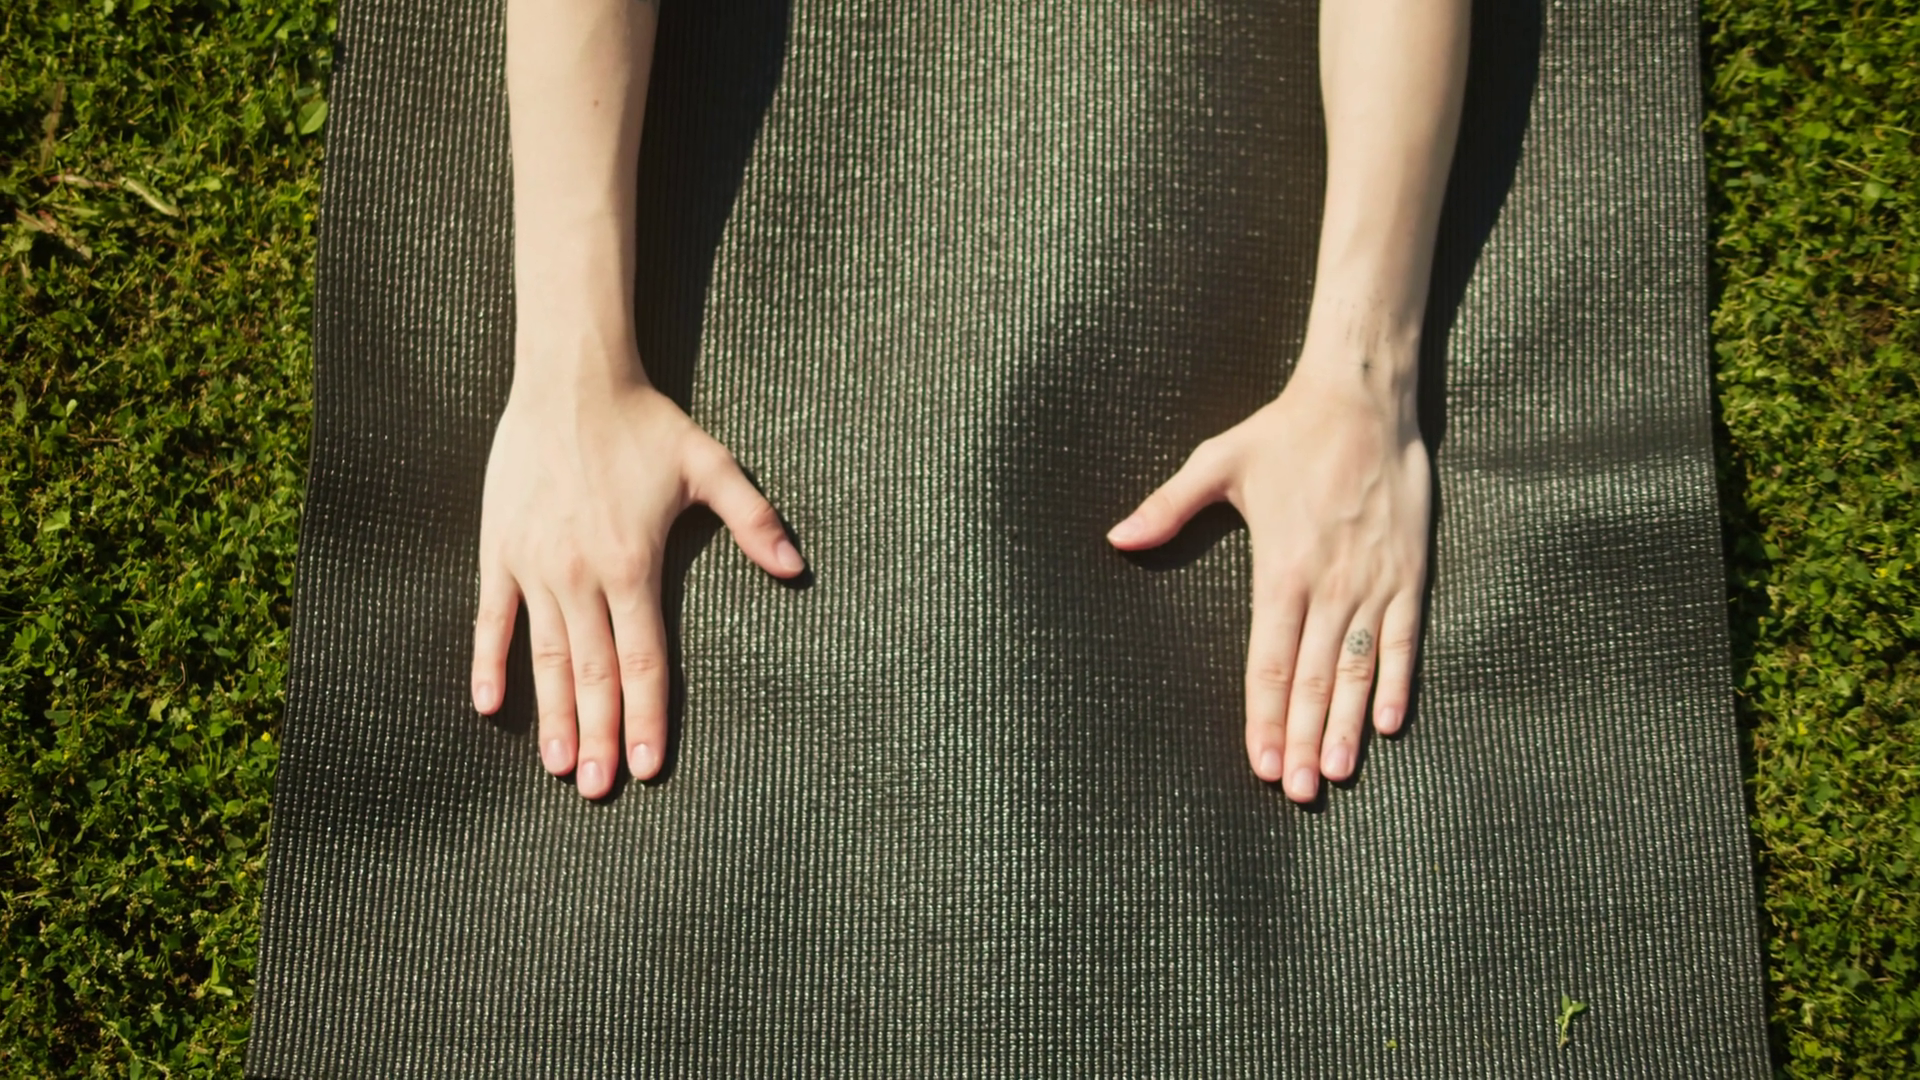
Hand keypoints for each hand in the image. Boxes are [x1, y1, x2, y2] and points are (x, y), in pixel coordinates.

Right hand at [470, 361, 803, 797]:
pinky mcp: (499, 549)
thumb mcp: (712, 465)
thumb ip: (755, 521)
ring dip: (553, 716)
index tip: (650, 768)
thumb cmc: (645, 425)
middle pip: (592, 674)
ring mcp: (535, 565)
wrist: (569, 379)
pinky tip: (490, 707)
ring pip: (545, 658)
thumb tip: (796, 570)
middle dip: (601, 736)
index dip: (648, 717)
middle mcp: (581, 575)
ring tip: (559, 766)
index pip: (644, 661)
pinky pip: (491, 619)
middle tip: (601, 791)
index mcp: (633, 564)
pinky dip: (490, 663)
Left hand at [1109, 355, 1429, 802]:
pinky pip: (1403, 639)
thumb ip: (1167, 507)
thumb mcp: (1217, 463)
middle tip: (1298, 792)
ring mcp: (1372, 582)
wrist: (1362, 397)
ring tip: (1338, 773)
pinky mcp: (1409, 572)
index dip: (1263, 717)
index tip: (1260, 764)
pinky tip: (1388, 723)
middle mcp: (1327, 586)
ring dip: (1346, 725)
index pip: (1267, 662)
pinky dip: (1395, 681)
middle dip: (1303, 739)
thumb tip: (1116, 538)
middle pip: (1311, 679)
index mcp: (1280, 569)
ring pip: (1355, 670)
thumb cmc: (1285, 432)